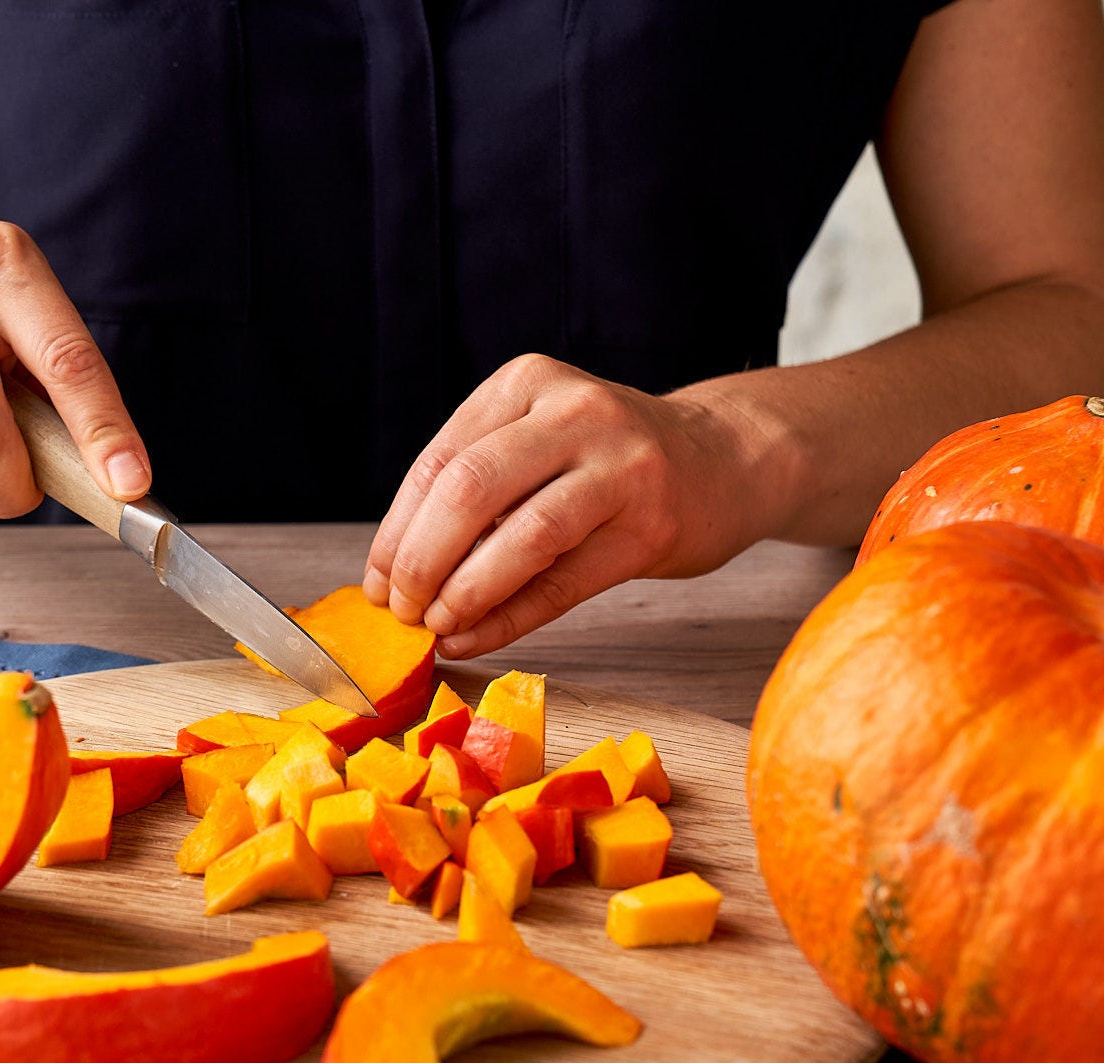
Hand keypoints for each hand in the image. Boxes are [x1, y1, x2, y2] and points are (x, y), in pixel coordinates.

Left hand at [363, 354, 785, 657]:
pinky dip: (510, 619)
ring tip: (437, 627)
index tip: (377, 582)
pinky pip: (563, 584)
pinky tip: (475, 639)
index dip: (397, 530)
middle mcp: (574, 412)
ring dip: (465, 593)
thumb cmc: (611, 460)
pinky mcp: (651, 527)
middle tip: (401, 609)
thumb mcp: (539, 440)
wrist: (726, 459)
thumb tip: (398, 571)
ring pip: (522, 536)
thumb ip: (477, 488)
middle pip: (471, 491)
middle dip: (421, 561)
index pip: (440, 461)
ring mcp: (621, 467)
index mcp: (527, 382)